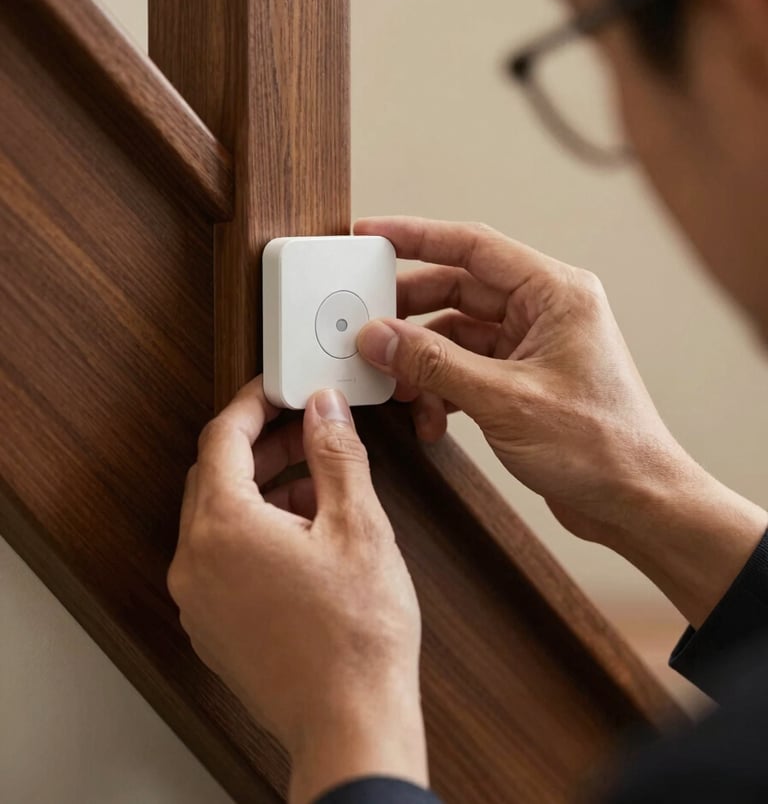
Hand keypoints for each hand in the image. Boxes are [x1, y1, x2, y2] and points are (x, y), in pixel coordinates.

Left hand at [168, 378, 426, 803]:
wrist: (351, 724)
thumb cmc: (357, 639)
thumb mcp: (358, 525)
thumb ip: (335, 455)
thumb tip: (324, 411)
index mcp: (223, 528)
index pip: (222, 438)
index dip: (253, 404)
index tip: (277, 391)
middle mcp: (196, 562)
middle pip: (215, 476)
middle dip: (261, 447)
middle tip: (305, 433)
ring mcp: (199, 599)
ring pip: (220, 517)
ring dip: (263, 490)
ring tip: (319, 487)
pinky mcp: (213, 625)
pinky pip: (223, 556)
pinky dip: (256, 531)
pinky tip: (306, 535)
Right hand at [355, 217, 766, 625]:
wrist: (635, 503)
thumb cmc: (599, 446)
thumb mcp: (504, 400)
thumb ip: (434, 364)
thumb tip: (377, 337)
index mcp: (554, 293)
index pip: (472, 245)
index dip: (415, 236)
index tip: (371, 234)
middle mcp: (543, 310)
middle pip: (457, 289)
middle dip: (409, 312)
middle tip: (365, 326)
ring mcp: (531, 345)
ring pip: (455, 334)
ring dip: (423, 362)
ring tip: (400, 389)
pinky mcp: (520, 379)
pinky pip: (465, 368)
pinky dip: (441, 389)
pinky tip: (431, 418)